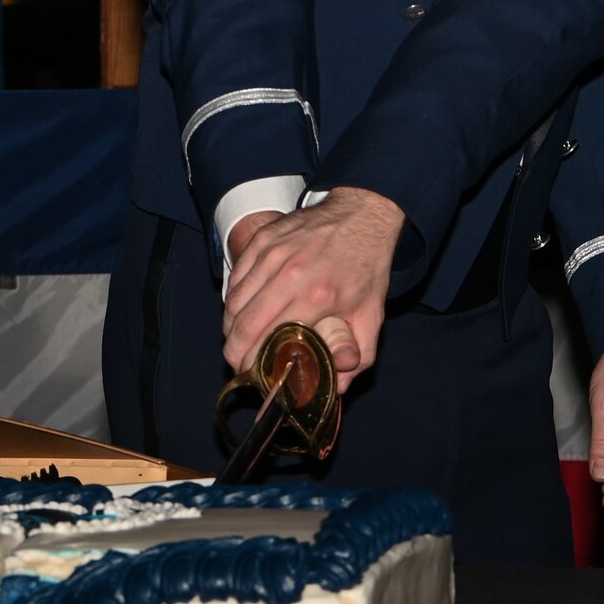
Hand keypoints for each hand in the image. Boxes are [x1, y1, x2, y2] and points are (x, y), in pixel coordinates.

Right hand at [221, 187, 406, 387]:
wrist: (361, 215)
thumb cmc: (365, 267)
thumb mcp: (371, 315)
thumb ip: (357, 357)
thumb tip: (334, 389)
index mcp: (316, 298)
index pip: (266, 341)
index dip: (253, 365)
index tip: (254, 377)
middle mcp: (288, 275)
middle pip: (241, 325)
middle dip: (234, 352)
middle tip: (240, 364)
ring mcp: (271, 255)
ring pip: (233, 303)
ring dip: (231, 328)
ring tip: (240, 341)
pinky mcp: (262, 241)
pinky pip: (236, 279)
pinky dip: (234, 300)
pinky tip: (243, 311)